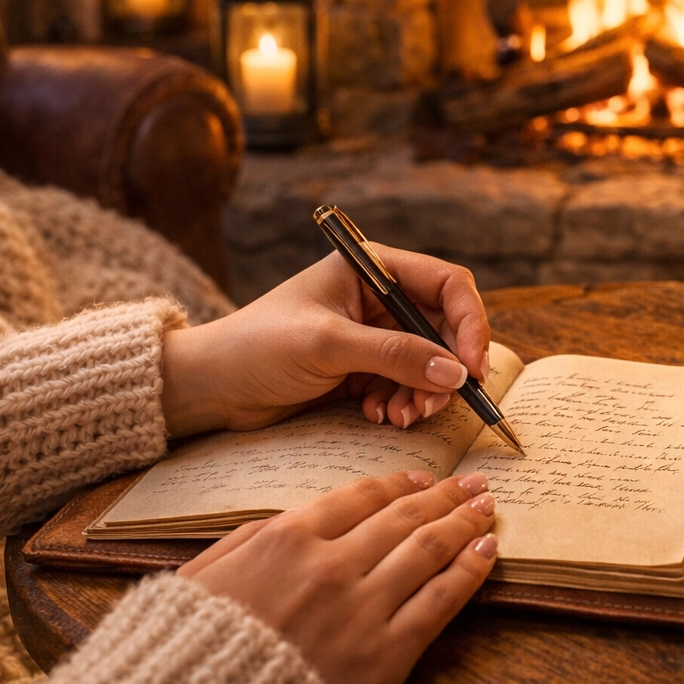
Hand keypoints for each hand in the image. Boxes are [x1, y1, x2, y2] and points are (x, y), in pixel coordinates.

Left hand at [161, 247, 489, 436]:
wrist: (210, 386)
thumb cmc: (258, 347)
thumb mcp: (327, 345)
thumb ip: (394, 355)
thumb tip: (456, 372)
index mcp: (373, 268)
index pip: (447, 284)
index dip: (469, 323)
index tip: (472, 366)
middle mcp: (380, 298)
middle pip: (445, 328)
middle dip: (446, 368)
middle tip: (437, 403)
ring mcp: (373, 335)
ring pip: (430, 362)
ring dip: (424, 392)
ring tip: (401, 416)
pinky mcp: (364, 369)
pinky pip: (407, 385)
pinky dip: (403, 403)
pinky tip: (379, 415)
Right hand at [178, 469, 497, 683]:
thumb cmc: (195, 643)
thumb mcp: (210, 570)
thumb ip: (259, 536)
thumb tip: (301, 518)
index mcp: (288, 537)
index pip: (361, 496)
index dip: (399, 483)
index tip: (420, 479)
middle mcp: (332, 565)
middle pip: (403, 517)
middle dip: (443, 496)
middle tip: (471, 483)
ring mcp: (362, 609)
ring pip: (429, 550)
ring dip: (464, 523)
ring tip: (486, 508)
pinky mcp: (385, 655)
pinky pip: (441, 601)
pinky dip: (470, 570)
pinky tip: (487, 550)